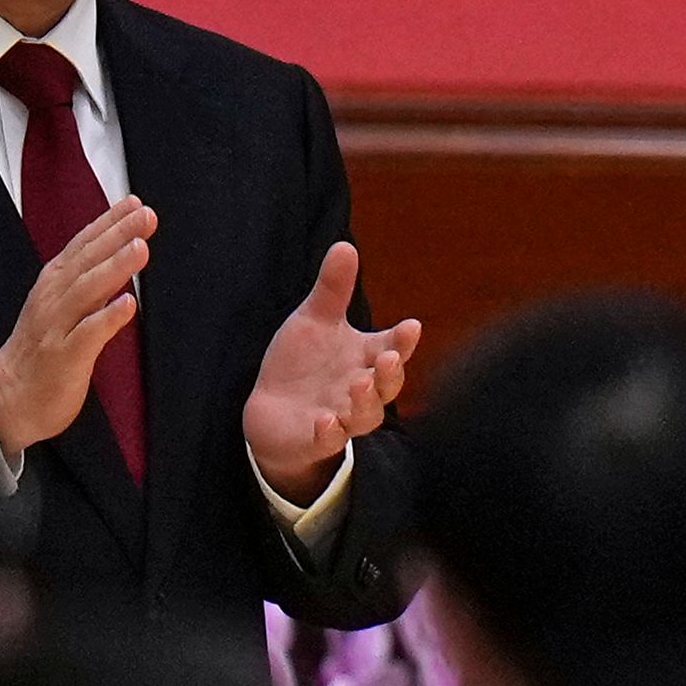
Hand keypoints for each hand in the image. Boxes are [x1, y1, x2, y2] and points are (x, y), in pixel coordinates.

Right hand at [0, 197, 150, 459]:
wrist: (9, 397)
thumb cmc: (44, 348)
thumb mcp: (62, 306)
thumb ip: (87, 279)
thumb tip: (121, 251)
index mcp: (54, 285)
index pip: (82, 247)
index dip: (107, 223)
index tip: (134, 203)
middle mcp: (53, 300)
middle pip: (86, 262)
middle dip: (116, 236)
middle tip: (146, 215)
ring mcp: (56, 327)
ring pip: (86, 292)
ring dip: (114, 268)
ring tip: (141, 247)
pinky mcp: (63, 357)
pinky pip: (87, 335)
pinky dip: (106, 319)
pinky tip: (128, 304)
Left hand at [246, 243, 422, 503]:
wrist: (274, 411)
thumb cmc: (303, 364)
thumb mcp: (314, 321)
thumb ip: (333, 289)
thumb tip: (344, 245)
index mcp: (366, 358)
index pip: (393, 347)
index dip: (404, 339)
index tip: (412, 325)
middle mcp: (361, 388)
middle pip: (388, 384)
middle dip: (392, 372)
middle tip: (390, 356)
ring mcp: (342, 416)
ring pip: (366, 415)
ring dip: (366, 401)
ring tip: (360, 383)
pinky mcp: (316, 439)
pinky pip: (329, 440)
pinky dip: (330, 432)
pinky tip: (325, 420)